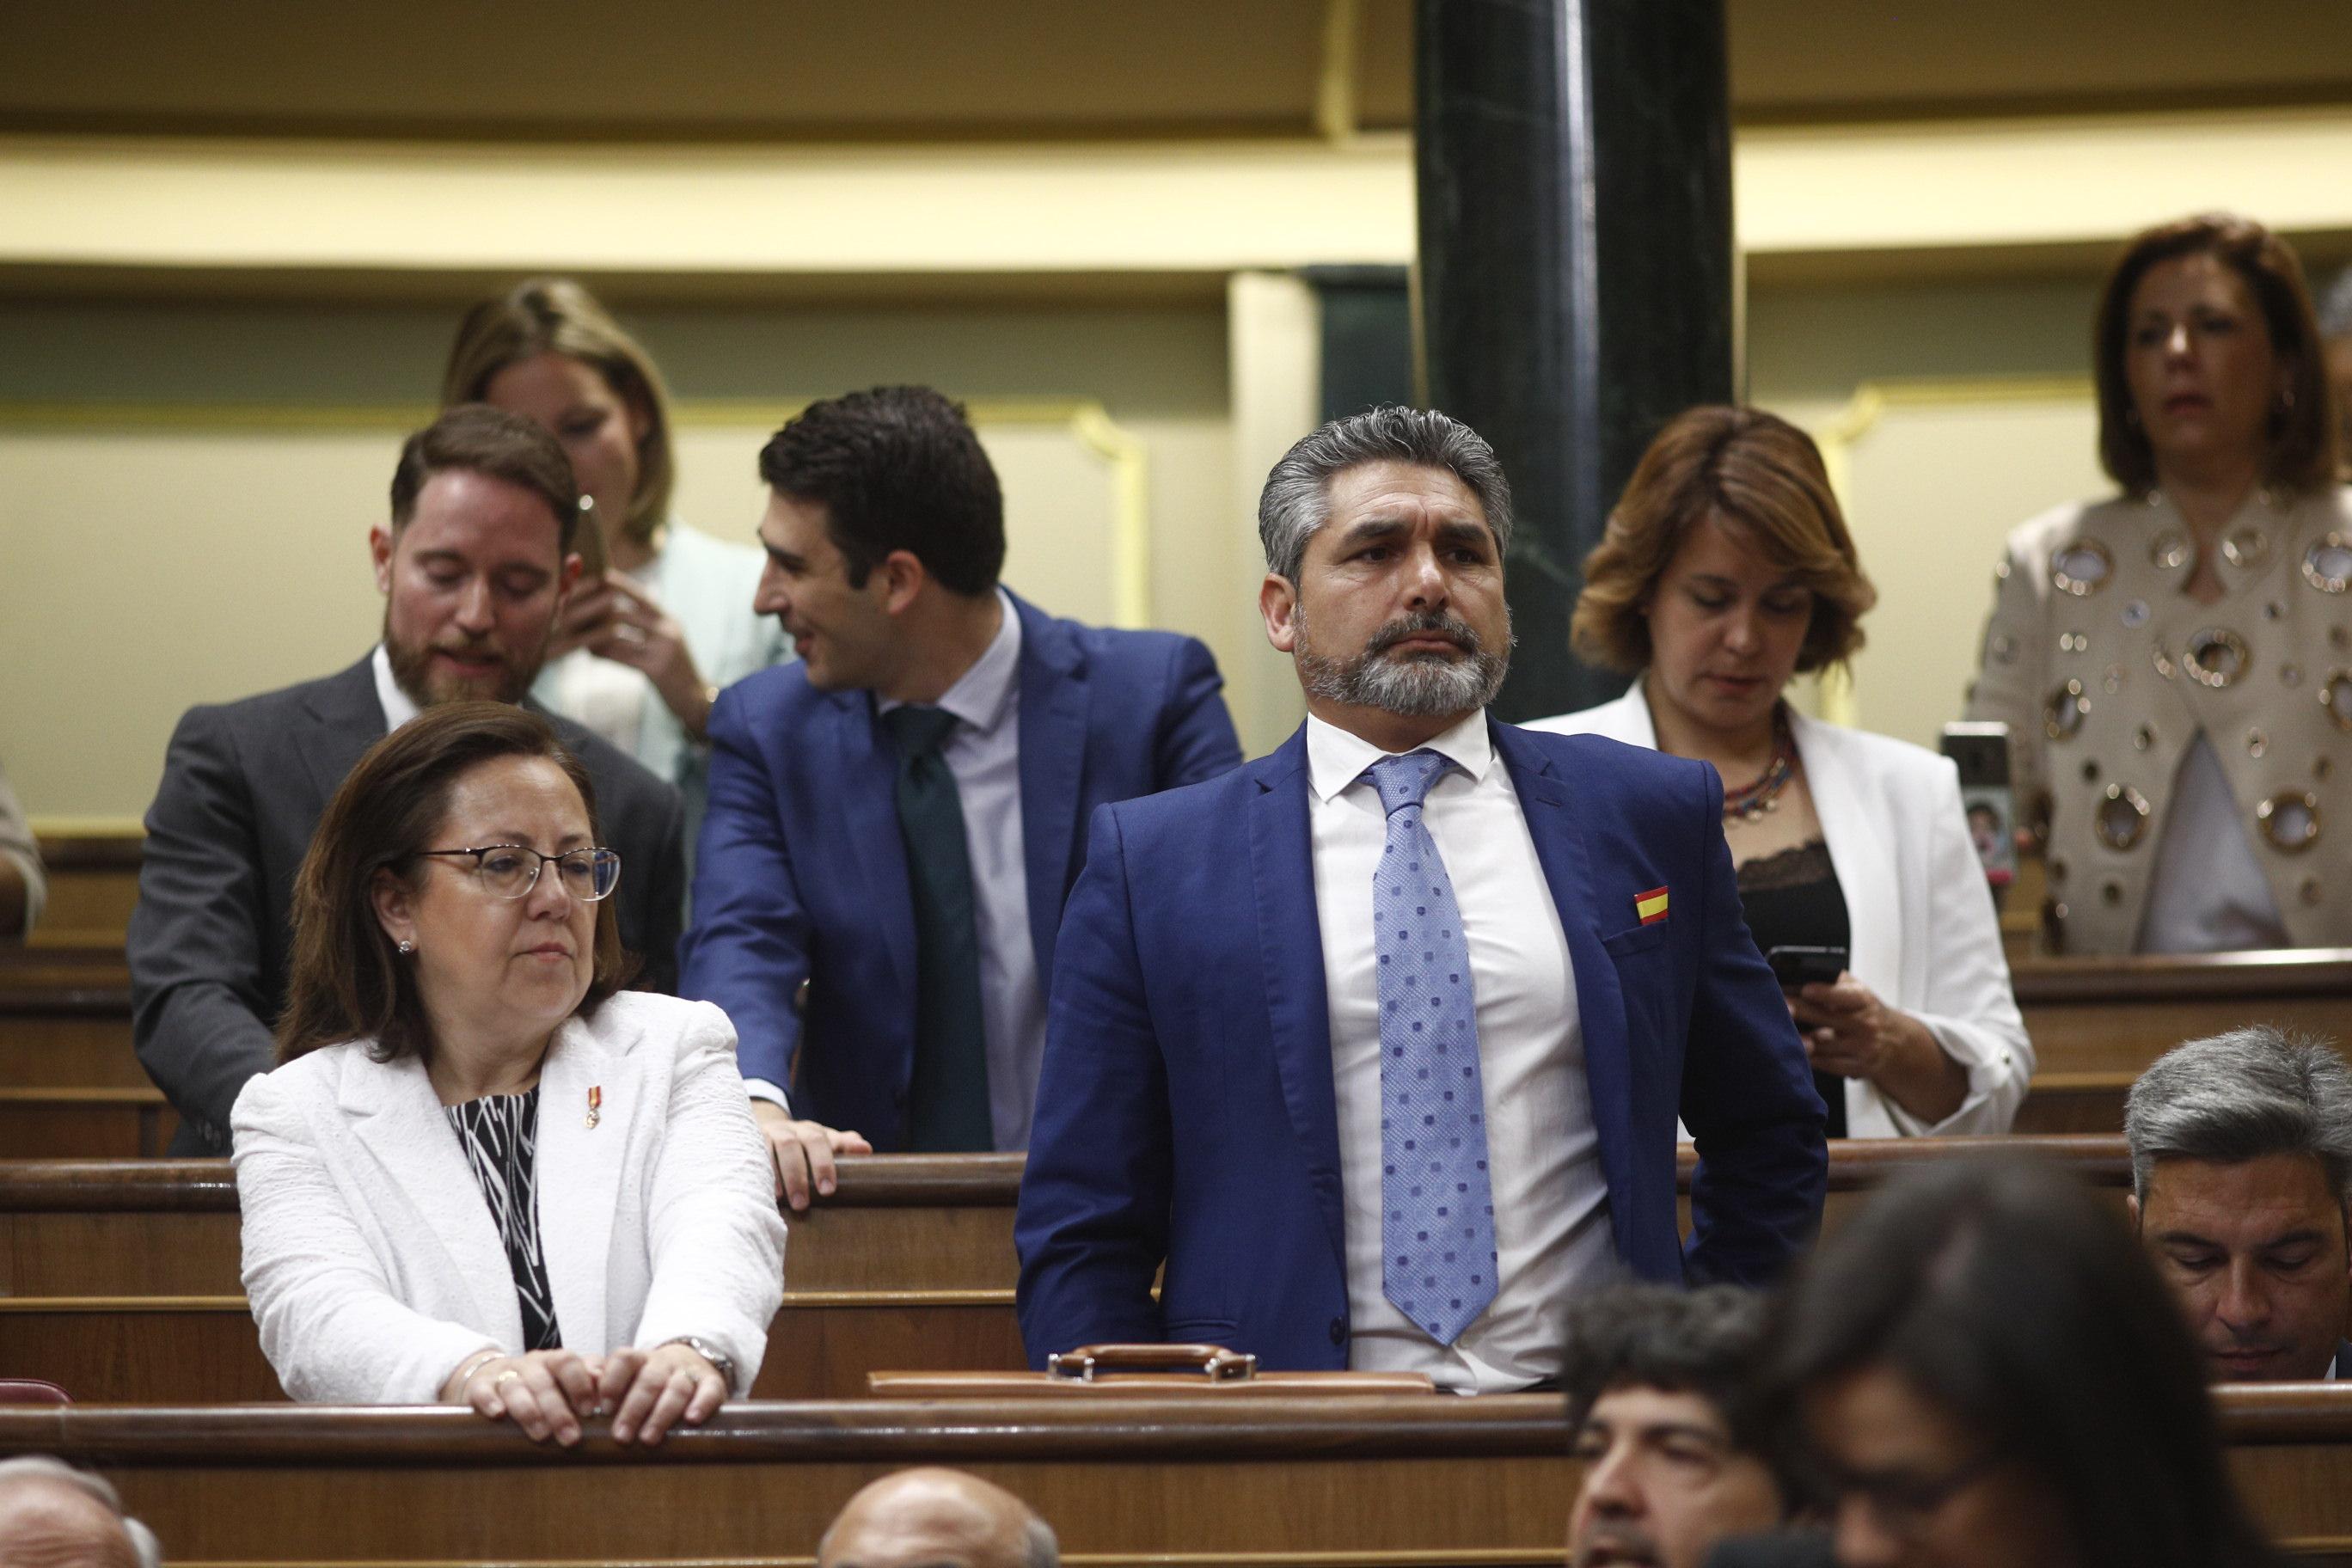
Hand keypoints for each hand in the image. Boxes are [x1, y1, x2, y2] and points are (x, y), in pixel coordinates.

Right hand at [443, 1348, 602, 1446]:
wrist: (492, 1377)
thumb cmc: (541, 1385)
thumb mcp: (566, 1381)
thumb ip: (588, 1381)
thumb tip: (606, 1384)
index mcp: (554, 1362)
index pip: (568, 1362)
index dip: (580, 1384)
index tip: (590, 1411)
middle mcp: (530, 1365)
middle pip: (544, 1380)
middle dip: (558, 1410)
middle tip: (571, 1439)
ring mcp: (504, 1375)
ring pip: (516, 1387)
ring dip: (529, 1411)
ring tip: (541, 1435)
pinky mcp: (479, 1387)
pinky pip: (482, 1391)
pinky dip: (490, 1401)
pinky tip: (498, 1415)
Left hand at [556, 572, 712, 736]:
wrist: (696, 699)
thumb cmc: (675, 670)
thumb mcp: (667, 643)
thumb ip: (648, 627)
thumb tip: (614, 615)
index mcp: (669, 620)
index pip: (642, 596)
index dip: (620, 585)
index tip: (600, 576)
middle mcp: (667, 630)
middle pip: (625, 612)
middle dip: (597, 611)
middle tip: (575, 608)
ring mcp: (662, 649)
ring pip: (619, 635)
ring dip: (595, 634)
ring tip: (578, 631)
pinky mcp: (656, 668)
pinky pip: (621, 656)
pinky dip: (603, 653)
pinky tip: (590, 652)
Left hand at [597, 1343, 727, 1445]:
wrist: (691, 1364)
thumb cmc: (649, 1383)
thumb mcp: (628, 1380)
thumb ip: (606, 1389)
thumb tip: (585, 1405)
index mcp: (639, 1360)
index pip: (624, 1360)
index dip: (613, 1382)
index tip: (604, 1409)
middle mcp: (664, 1364)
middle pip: (649, 1380)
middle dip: (633, 1410)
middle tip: (621, 1437)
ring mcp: (689, 1372)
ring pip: (676, 1388)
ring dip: (661, 1414)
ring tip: (649, 1439)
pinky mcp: (712, 1383)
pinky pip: (709, 1390)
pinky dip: (702, 1403)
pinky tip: (692, 1419)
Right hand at [751, 1099, 872, 1211]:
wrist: (764, 1130)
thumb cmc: (800, 1145)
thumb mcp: (821, 1144)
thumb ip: (842, 1146)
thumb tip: (866, 1148)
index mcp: (811, 1132)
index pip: (823, 1141)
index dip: (826, 1163)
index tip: (829, 1189)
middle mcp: (792, 1129)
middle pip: (802, 1143)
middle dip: (808, 1170)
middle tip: (812, 1199)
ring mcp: (770, 1133)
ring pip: (782, 1146)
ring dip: (786, 1173)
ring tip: (788, 1200)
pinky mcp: (750, 1140)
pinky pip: (757, 1152)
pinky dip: (763, 1170)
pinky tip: (766, 1191)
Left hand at [1791, 972, 1894, 1079]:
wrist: (1895, 1041)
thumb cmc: (1865, 1010)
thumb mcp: (1855, 990)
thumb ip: (1831, 981)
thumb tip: (1795, 976)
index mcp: (1863, 999)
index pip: (1845, 995)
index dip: (1825, 992)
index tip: (1806, 990)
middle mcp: (1865, 1023)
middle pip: (1826, 1018)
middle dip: (1801, 1012)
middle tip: (1781, 1007)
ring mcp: (1861, 1047)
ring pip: (1822, 1044)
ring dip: (1798, 1037)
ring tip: (1779, 1030)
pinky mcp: (1856, 1067)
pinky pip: (1825, 1063)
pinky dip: (1807, 1056)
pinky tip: (1794, 1048)